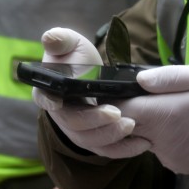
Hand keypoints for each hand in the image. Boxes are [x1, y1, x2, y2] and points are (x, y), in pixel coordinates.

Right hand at [32, 28, 141, 156]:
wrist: (89, 72)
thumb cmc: (74, 56)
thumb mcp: (70, 43)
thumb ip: (61, 39)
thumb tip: (50, 38)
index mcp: (47, 91)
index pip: (46, 99)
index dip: (53, 103)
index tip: (61, 104)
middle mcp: (59, 115)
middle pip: (74, 125)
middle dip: (96, 122)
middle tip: (118, 114)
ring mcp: (76, 129)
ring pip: (90, 141)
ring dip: (111, 137)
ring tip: (132, 126)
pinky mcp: (93, 138)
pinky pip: (106, 149)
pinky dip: (123, 149)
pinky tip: (142, 143)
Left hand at [119, 64, 188, 173]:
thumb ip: (170, 78)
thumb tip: (140, 80)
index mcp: (161, 115)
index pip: (119, 110)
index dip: (116, 100)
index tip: (123, 91)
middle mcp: (159, 140)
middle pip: (128, 127)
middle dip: (132, 114)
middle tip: (152, 98)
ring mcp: (169, 156)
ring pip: (146, 138)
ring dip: (152, 126)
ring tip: (177, 110)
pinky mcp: (180, 166)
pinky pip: (163, 149)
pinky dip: (167, 138)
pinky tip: (187, 127)